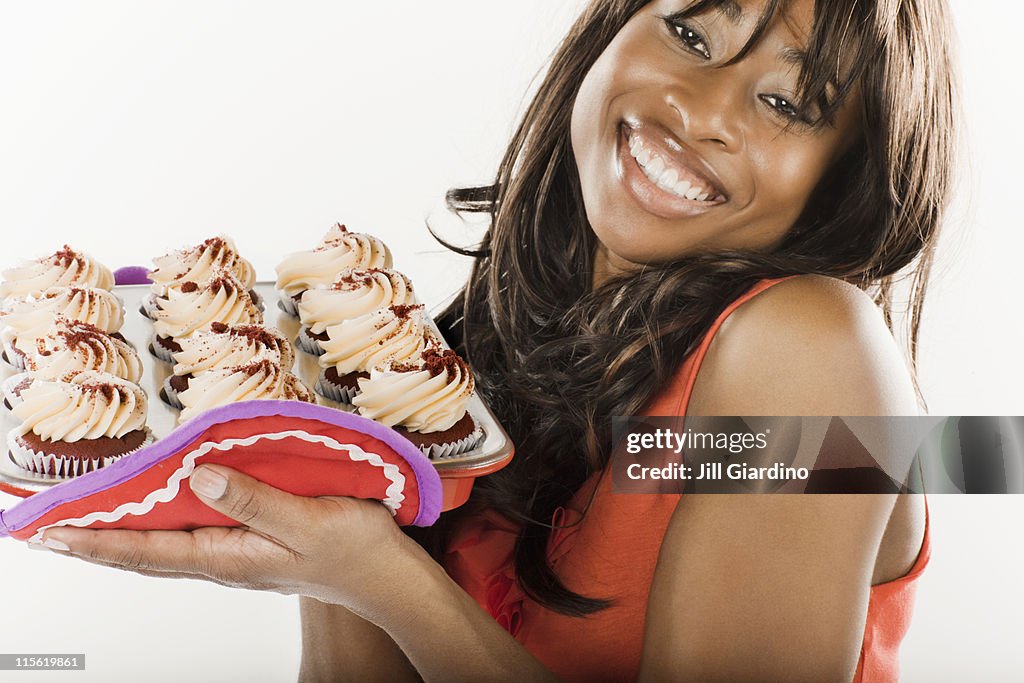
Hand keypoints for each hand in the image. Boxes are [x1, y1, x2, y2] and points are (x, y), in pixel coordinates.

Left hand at [33, 464, 422, 610]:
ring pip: (163, 545)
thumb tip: (199, 476)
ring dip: (120, 534)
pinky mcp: (249, 543)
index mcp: (229, 556)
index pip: (147, 551)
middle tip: (47, 529)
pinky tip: (153, 511)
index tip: (53, 533)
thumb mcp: (307, 521)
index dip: (97, 541)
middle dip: (94, 541)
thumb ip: (253, 501)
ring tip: (83, 522)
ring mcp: (235, 554)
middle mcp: (223, 559)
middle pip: (143, 553)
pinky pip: (189, 534)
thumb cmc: (352, 549)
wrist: (382, 573)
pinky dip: (157, 523)